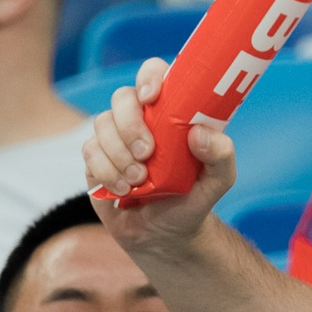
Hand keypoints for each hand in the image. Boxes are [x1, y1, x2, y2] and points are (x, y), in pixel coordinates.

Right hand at [84, 58, 237, 242]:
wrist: (164, 236)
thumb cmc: (193, 200)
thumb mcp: (218, 182)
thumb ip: (221, 156)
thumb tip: (198, 133)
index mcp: (171, 112)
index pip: (155, 75)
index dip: (150, 77)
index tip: (153, 97)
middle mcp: (141, 118)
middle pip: (122, 97)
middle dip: (131, 124)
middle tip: (147, 154)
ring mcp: (116, 137)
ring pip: (102, 123)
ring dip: (119, 155)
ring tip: (139, 182)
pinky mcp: (97, 158)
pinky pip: (90, 151)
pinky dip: (106, 171)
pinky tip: (123, 190)